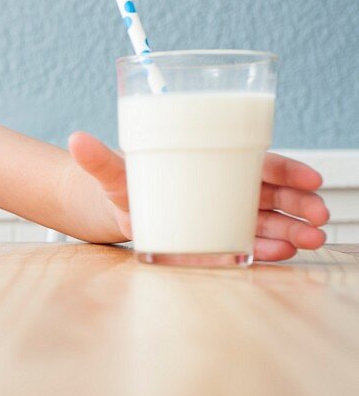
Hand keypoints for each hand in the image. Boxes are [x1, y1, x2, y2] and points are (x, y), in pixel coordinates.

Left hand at [67, 131, 329, 261]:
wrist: (110, 207)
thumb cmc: (118, 183)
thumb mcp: (111, 171)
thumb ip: (98, 158)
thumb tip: (76, 140)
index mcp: (211, 160)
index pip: (259, 162)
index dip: (289, 170)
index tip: (313, 180)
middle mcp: (223, 184)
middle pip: (272, 192)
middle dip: (299, 205)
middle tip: (319, 219)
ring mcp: (221, 211)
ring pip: (267, 218)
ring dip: (291, 230)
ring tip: (309, 242)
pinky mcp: (213, 235)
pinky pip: (247, 240)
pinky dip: (265, 247)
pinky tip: (281, 255)